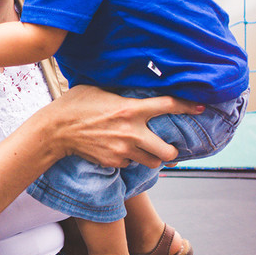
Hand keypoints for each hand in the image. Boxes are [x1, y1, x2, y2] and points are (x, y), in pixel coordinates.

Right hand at [47, 85, 201, 168]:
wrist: (55, 130)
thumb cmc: (75, 104)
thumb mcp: (100, 90)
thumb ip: (121, 94)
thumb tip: (135, 90)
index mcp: (130, 109)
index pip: (168, 106)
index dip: (188, 106)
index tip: (200, 107)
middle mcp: (131, 132)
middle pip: (168, 151)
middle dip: (171, 151)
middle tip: (167, 147)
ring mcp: (122, 150)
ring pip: (152, 162)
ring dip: (153, 158)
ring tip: (146, 151)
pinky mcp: (112, 162)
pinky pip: (130, 164)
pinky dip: (129, 160)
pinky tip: (120, 151)